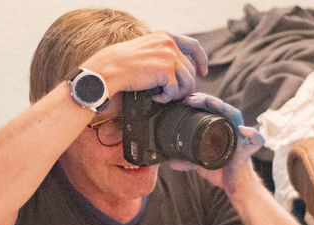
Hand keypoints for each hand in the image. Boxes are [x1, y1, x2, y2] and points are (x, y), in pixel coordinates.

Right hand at [81, 31, 207, 102]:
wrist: (111, 68)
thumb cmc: (122, 63)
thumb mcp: (145, 49)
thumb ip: (162, 53)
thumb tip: (177, 68)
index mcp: (165, 37)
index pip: (193, 46)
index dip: (201, 59)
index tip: (203, 71)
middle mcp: (169, 44)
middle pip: (190, 69)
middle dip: (187, 85)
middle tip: (178, 96)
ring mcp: (169, 56)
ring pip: (187, 81)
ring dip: (177, 93)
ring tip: (163, 97)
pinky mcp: (165, 71)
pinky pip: (175, 90)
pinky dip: (166, 98)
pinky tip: (155, 98)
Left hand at [168, 93, 264, 191]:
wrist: (234, 186)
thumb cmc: (220, 171)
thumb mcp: (199, 163)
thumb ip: (186, 160)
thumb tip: (170, 162)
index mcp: (220, 128)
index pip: (211, 109)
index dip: (199, 102)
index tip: (185, 99)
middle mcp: (231, 128)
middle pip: (221, 108)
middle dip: (206, 100)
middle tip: (191, 99)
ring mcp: (241, 136)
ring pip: (235, 116)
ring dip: (223, 107)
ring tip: (211, 102)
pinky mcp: (249, 149)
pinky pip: (256, 139)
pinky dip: (252, 133)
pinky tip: (243, 130)